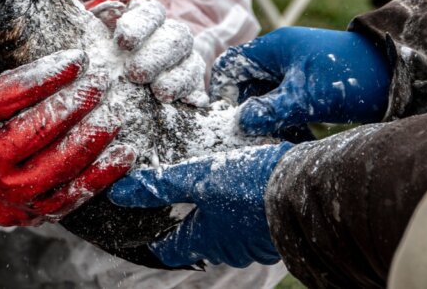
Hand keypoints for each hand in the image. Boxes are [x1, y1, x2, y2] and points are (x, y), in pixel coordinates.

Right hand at [0, 20, 135, 227]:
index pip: (8, 94)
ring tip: (116, 113)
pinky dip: (101, 176)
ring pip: (57, 165)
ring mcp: (7, 192)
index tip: (77, 57)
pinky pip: (69, 197)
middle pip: (37, 129)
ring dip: (92, 138)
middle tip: (102, 82)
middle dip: (75, 103)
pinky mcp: (27, 213)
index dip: (46, 75)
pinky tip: (124, 153)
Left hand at [87, 0, 206, 103]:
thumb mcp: (85, 40)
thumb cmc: (93, 58)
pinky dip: (194, 96)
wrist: (106, 88)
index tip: (122, 41)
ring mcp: (183, 63)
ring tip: (160, 93)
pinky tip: (187, 105)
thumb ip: (83, 29)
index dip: (140, 25)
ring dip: (177, 77)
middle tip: (135, 73)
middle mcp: (168, 37)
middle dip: (157, 55)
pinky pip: (199, 90)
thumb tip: (75, 16)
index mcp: (144, 18)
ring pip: (192, 62)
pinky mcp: (190, 90)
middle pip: (176, 37)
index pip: (150, 13)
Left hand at [108, 143, 292, 267]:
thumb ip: (162, 184)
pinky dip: (241, 206)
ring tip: (213, 183)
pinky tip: (243, 185)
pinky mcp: (274, 227)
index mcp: (206, 240)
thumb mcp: (200, 177)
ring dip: (218, 211)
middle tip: (179, 195)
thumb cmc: (250, 186)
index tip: (143, 224)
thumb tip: (121, 193)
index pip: (169, 250)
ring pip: (227, 230)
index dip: (154, 237)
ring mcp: (255, 241)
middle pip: (199, 239)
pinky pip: (250, 221)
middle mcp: (230, 248)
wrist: (305, 189)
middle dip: (189, 219)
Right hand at [210, 27, 390, 135]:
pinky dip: (288, 123)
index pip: (230, 65)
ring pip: (267, 99)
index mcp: (274, 48)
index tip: (228, 120)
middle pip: (247, 86)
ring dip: (270, 123)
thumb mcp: (307, 97)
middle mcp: (281, 57)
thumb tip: (240, 124)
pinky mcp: (309, 88)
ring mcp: (296, 72)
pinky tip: (299, 142)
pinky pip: (286, 106)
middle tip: (254, 141)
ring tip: (280, 145)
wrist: (394, 75)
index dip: (223, 92)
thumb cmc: (350, 76)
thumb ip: (271, 110)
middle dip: (249, 114)